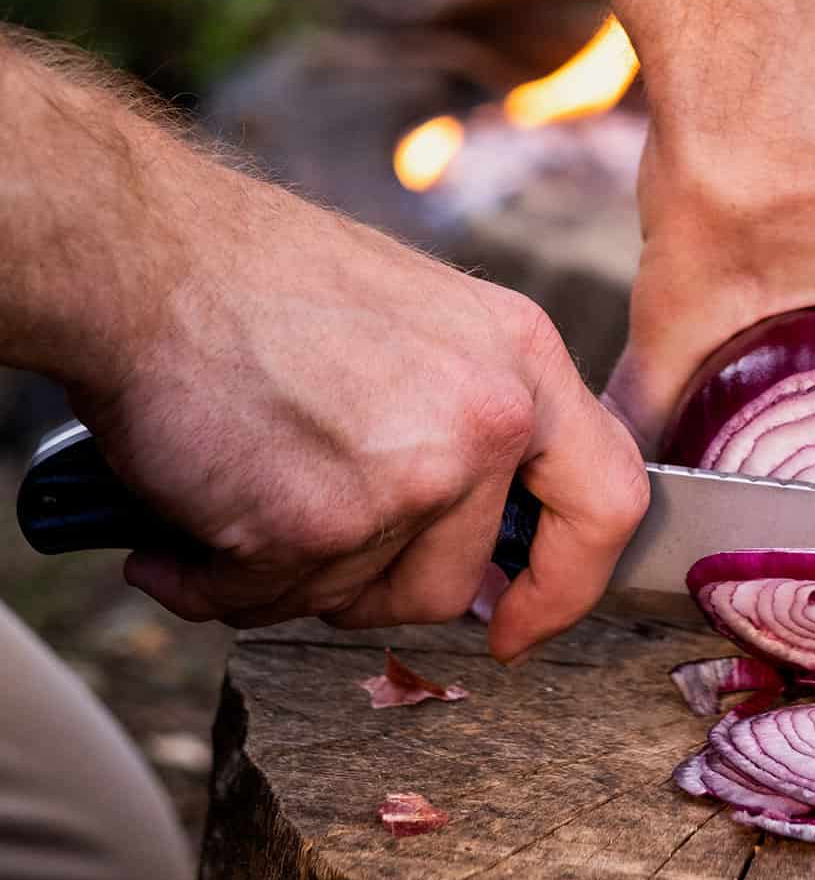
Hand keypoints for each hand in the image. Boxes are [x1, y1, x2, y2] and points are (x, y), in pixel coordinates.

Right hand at [73, 175, 645, 662]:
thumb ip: (468, 411)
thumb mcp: (423, 318)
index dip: (569, 580)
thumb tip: (476, 519)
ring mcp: (411, 476)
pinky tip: (179, 527)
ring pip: (354, 597)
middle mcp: (487, 419)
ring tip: (232, 497)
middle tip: (305, 541)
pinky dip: (212, 581)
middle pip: (458, 581)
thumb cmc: (258, 278)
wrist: (142, 257)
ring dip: (284, 574)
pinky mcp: (319, 524)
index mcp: (523, 358)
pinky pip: (268, 600)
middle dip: (375, 587)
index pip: (607, 499)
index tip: (522, 622)